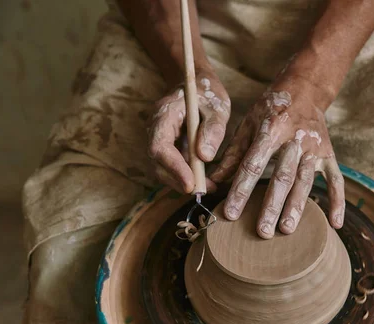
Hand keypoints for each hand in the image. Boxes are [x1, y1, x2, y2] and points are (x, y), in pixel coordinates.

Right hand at [148, 68, 229, 192]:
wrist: (197, 83)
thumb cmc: (207, 92)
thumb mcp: (217, 107)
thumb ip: (212, 129)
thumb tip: (205, 157)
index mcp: (164, 113)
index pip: (160, 146)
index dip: (173, 167)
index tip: (191, 183)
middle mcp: (156, 128)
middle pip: (157, 162)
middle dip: (177, 180)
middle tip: (202, 190)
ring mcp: (160, 138)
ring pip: (162, 168)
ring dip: (182, 182)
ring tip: (208, 187)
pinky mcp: (167, 146)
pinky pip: (171, 166)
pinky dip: (185, 176)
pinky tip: (205, 182)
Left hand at [210, 77, 344, 238]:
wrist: (305, 89)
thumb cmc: (270, 109)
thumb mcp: (248, 124)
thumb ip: (232, 154)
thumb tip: (212, 182)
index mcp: (271, 130)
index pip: (252, 165)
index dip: (241, 190)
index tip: (231, 214)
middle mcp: (295, 139)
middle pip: (282, 177)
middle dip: (272, 205)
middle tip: (262, 232)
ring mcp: (315, 148)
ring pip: (306, 181)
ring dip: (297, 206)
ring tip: (287, 230)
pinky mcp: (329, 154)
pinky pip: (336, 181)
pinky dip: (337, 202)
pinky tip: (335, 224)